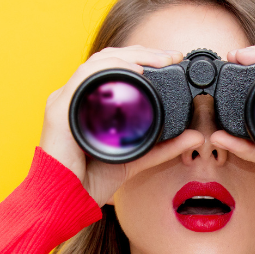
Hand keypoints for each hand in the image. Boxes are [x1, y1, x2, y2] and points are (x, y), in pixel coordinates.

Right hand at [38, 46, 204, 206]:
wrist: (65, 201)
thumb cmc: (91, 181)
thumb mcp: (137, 159)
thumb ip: (164, 148)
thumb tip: (195, 137)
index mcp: (88, 104)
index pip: (115, 68)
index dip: (144, 58)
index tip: (172, 59)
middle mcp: (75, 98)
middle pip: (108, 59)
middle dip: (142, 52)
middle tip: (171, 55)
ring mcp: (65, 101)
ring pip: (98, 63)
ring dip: (130, 56)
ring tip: (157, 60)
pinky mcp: (60, 110)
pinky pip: (84, 78)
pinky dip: (110, 69)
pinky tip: (133, 71)